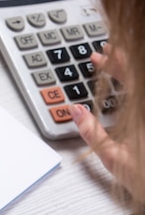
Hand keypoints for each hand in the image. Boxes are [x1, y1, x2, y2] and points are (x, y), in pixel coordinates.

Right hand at [71, 45, 141, 201]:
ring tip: (119, 68)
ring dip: (130, 74)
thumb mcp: (115, 159)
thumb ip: (92, 133)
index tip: (100, 55)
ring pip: (142, 86)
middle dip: (121, 62)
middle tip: (106, 56)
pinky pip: (143, 99)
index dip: (114, 61)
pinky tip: (129, 92)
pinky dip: (135, 90)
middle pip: (138, 75)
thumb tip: (76, 113)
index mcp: (140, 111)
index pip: (130, 73)